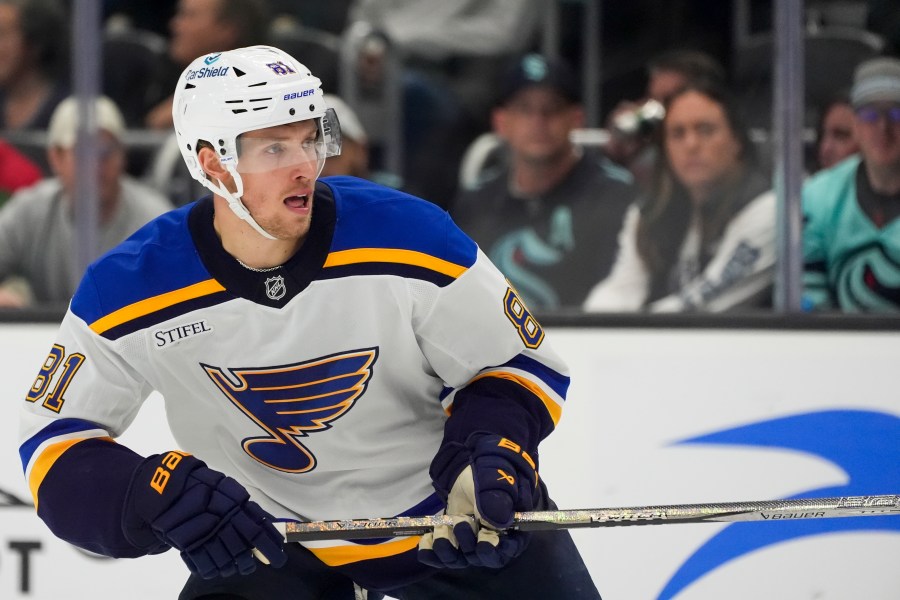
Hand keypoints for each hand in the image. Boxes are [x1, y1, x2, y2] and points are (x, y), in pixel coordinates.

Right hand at [123, 451, 286, 578]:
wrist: (168, 486)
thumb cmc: (203, 486)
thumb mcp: (228, 490)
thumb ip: (247, 509)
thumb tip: (269, 526)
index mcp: (236, 506)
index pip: (260, 531)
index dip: (271, 547)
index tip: (279, 559)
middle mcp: (223, 521)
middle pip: (243, 551)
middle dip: (249, 562)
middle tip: (251, 565)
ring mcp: (205, 534)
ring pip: (226, 562)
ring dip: (233, 568)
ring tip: (233, 566)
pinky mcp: (188, 544)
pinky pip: (205, 566)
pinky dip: (212, 570)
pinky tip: (215, 567)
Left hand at [419, 435, 537, 568]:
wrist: (471, 468)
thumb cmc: (492, 472)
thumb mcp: (496, 481)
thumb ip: (497, 500)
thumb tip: (495, 523)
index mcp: (511, 528)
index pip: (506, 550)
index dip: (495, 551)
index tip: (483, 542)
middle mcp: (492, 540)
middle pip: (479, 557)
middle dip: (467, 543)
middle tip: (460, 522)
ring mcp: (470, 542)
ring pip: (458, 559)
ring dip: (446, 548)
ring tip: (441, 527)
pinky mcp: (452, 539)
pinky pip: (440, 555)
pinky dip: (430, 552)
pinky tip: (425, 540)